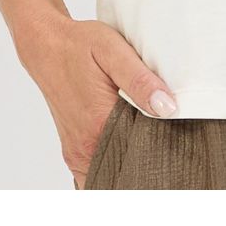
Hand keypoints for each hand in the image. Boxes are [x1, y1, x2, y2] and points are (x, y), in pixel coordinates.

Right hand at [14, 14, 179, 187]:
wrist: (46, 46)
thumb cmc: (80, 45)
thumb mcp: (113, 50)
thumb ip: (140, 81)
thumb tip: (168, 108)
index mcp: (99, 126)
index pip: (139, 163)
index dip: (160, 165)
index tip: (179, 160)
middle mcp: (85, 148)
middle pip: (125, 178)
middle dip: (148, 174)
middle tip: (173, 158)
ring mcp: (77, 154)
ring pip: (110, 179)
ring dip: (132, 173)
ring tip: (154, 153)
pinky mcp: (74, 151)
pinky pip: (97, 174)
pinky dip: (115, 171)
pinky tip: (132, 153)